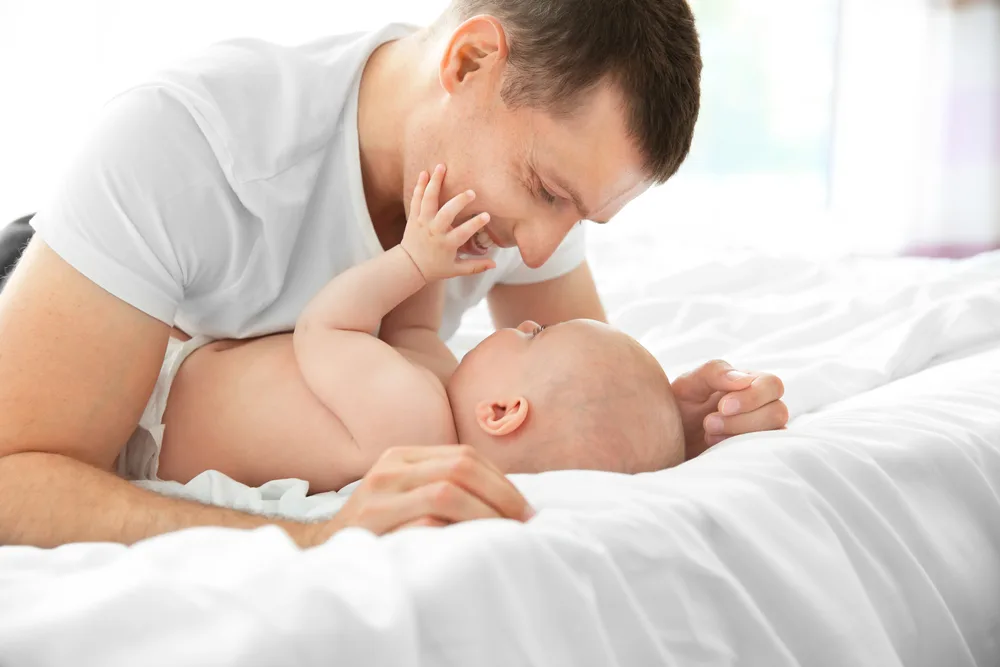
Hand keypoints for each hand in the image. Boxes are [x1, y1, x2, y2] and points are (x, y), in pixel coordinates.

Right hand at [311, 445, 533, 542]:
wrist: (317, 552)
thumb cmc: (374, 529)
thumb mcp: (404, 495)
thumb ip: (442, 486)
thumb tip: (507, 500)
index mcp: (402, 456)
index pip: (465, 455)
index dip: (502, 481)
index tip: (525, 508)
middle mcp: (389, 468)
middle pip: (461, 469)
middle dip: (502, 497)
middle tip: (526, 523)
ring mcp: (377, 496)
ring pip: (447, 493)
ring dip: (486, 515)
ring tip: (507, 534)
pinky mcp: (370, 526)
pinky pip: (423, 524)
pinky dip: (454, 534)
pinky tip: (473, 546)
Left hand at [401, 165, 495, 281]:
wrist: (409, 266)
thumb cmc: (435, 268)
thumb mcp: (456, 270)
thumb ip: (475, 266)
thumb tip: (495, 264)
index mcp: (446, 244)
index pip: (463, 233)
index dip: (475, 224)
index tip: (487, 215)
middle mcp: (434, 231)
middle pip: (446, 213)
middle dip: (458, 201)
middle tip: (471, 193)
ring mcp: (422, 222)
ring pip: (428, 200)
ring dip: (435, 183)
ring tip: (442, 166)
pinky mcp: (414, 217)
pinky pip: (416, 199)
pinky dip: (420, 186)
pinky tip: (425, 172)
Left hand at [671, 360, 787, 459]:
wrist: (669, 437)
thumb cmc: (681, 405)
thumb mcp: (690, 384)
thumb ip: (715, 373)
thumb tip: (745, 378)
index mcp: (750, 383)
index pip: (772, 385)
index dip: (752, 397)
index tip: (722, 407)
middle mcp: (762, 407)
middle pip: (777, 412)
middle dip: (743, 420)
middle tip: (709, 424)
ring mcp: (761, 432)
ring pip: (774, 434)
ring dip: (741, 436)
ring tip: (709, 436)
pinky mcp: (755, 453)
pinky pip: (765, 454)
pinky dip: (743, 452)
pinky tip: (717, 449)